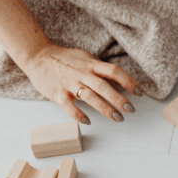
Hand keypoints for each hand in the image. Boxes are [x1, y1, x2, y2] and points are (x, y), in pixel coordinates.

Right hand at [20, 42, 139, 123]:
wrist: (38, 56)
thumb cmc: (65, 59)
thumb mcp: (85, 58)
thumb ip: (100, 69)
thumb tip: (118, 81)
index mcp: (91, 64)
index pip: (114, 71)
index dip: (128, 81)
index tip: (139, 92)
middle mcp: (82, 73)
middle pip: (104, 86)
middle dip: (119, 99)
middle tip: (131, 109)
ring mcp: (69, 83)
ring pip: (90, 96)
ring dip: (105, 108)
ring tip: (118, 118)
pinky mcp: (57, 93)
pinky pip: (68, 106)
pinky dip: (78, 114)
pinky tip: (88, 121)